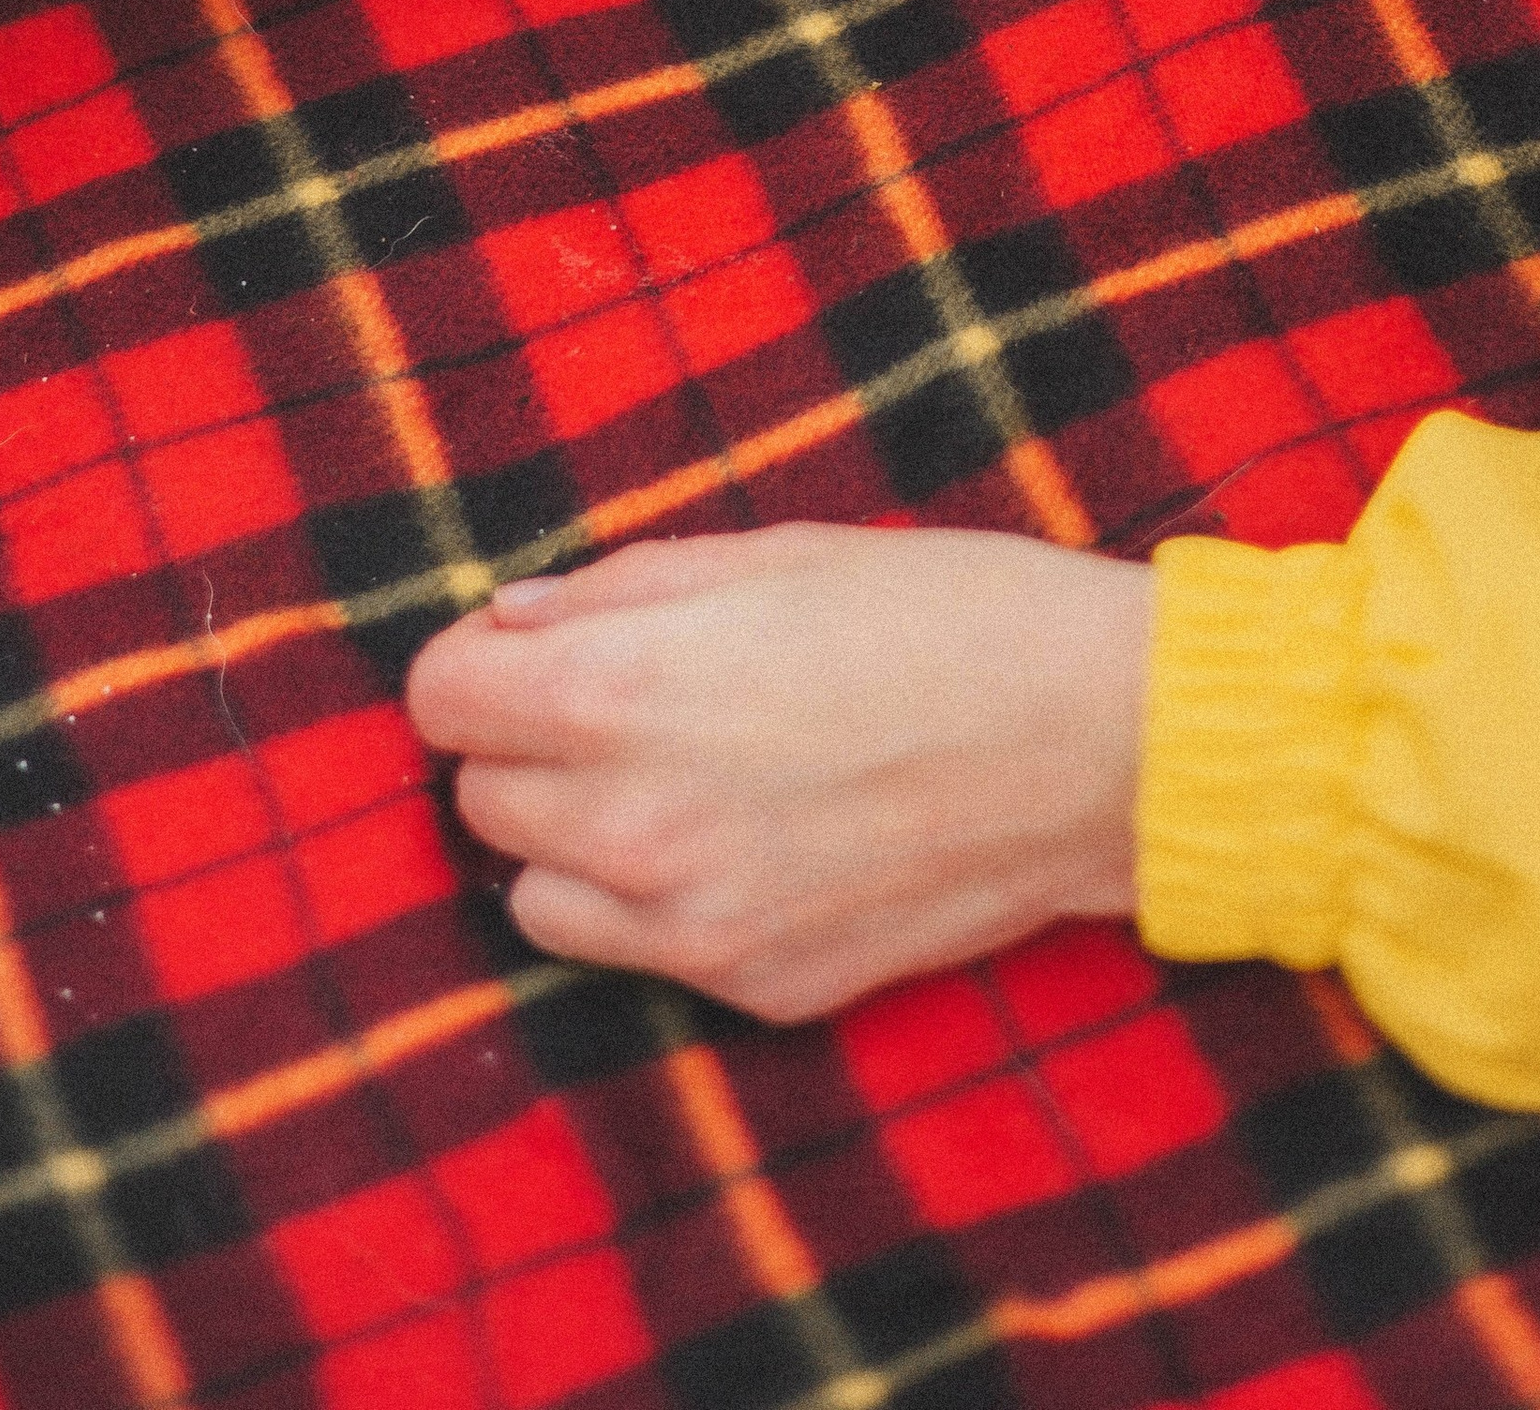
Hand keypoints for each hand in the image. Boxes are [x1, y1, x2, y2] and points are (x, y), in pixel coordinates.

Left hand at [405, 524, 1152, 1022]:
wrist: (1099, 741)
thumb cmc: (946, 612)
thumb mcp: (773, 553)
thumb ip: (620, 590)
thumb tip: (515, 621)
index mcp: (622, 690)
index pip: (440, 698)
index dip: (483, 661)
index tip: (533, 648)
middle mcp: (632, 823)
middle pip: (479, 796)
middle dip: (532, 744)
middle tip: (630, 701)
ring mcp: (691, 925)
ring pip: (535, 894)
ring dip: (575, 837)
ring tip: (678, 779)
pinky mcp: (755, 986)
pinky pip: (637, 952)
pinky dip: (658, 903)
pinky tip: (752, 837)